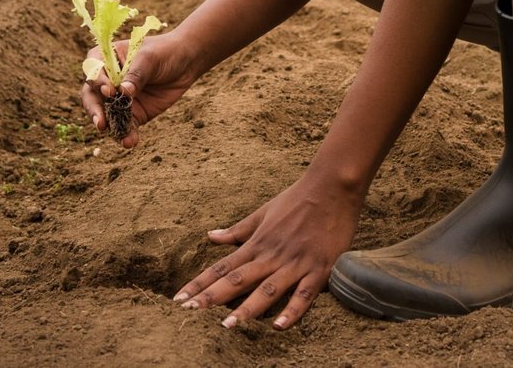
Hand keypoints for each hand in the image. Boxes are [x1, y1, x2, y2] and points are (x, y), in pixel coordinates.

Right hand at [79, 31, 198, 147]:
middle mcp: (108, 80)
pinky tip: (129, 142)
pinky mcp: (134, 113)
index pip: (93, 70)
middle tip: (100, 122)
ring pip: (107, 115)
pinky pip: (125, 126)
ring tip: (117, 136)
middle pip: (92, 96)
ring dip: (109, 127)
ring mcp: (119, 99)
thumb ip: (136, 75)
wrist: (186, 63)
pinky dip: (126, 135)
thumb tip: (124, 93)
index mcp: (108, 58)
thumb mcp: (150, 58)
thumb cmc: (164, 52)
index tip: (109, 91)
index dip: (97, 81)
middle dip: (94, 110)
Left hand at [173, 173, 361, 329]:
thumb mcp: (262, 212)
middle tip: (190, 314)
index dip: (200, 283)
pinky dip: (292, 311)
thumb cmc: (296, 198)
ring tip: (227, 326)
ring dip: (246, 309)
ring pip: (267, 290)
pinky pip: (304, 295)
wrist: (332, 186)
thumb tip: (210, 236)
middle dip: (212, 297)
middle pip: (238, 279)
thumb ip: (238, 230)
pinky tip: (278, 326)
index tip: (180, 299)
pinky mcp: (319, 269)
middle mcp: (272, 255)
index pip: (222, 267)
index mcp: (257, 243)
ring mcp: (295, 263)